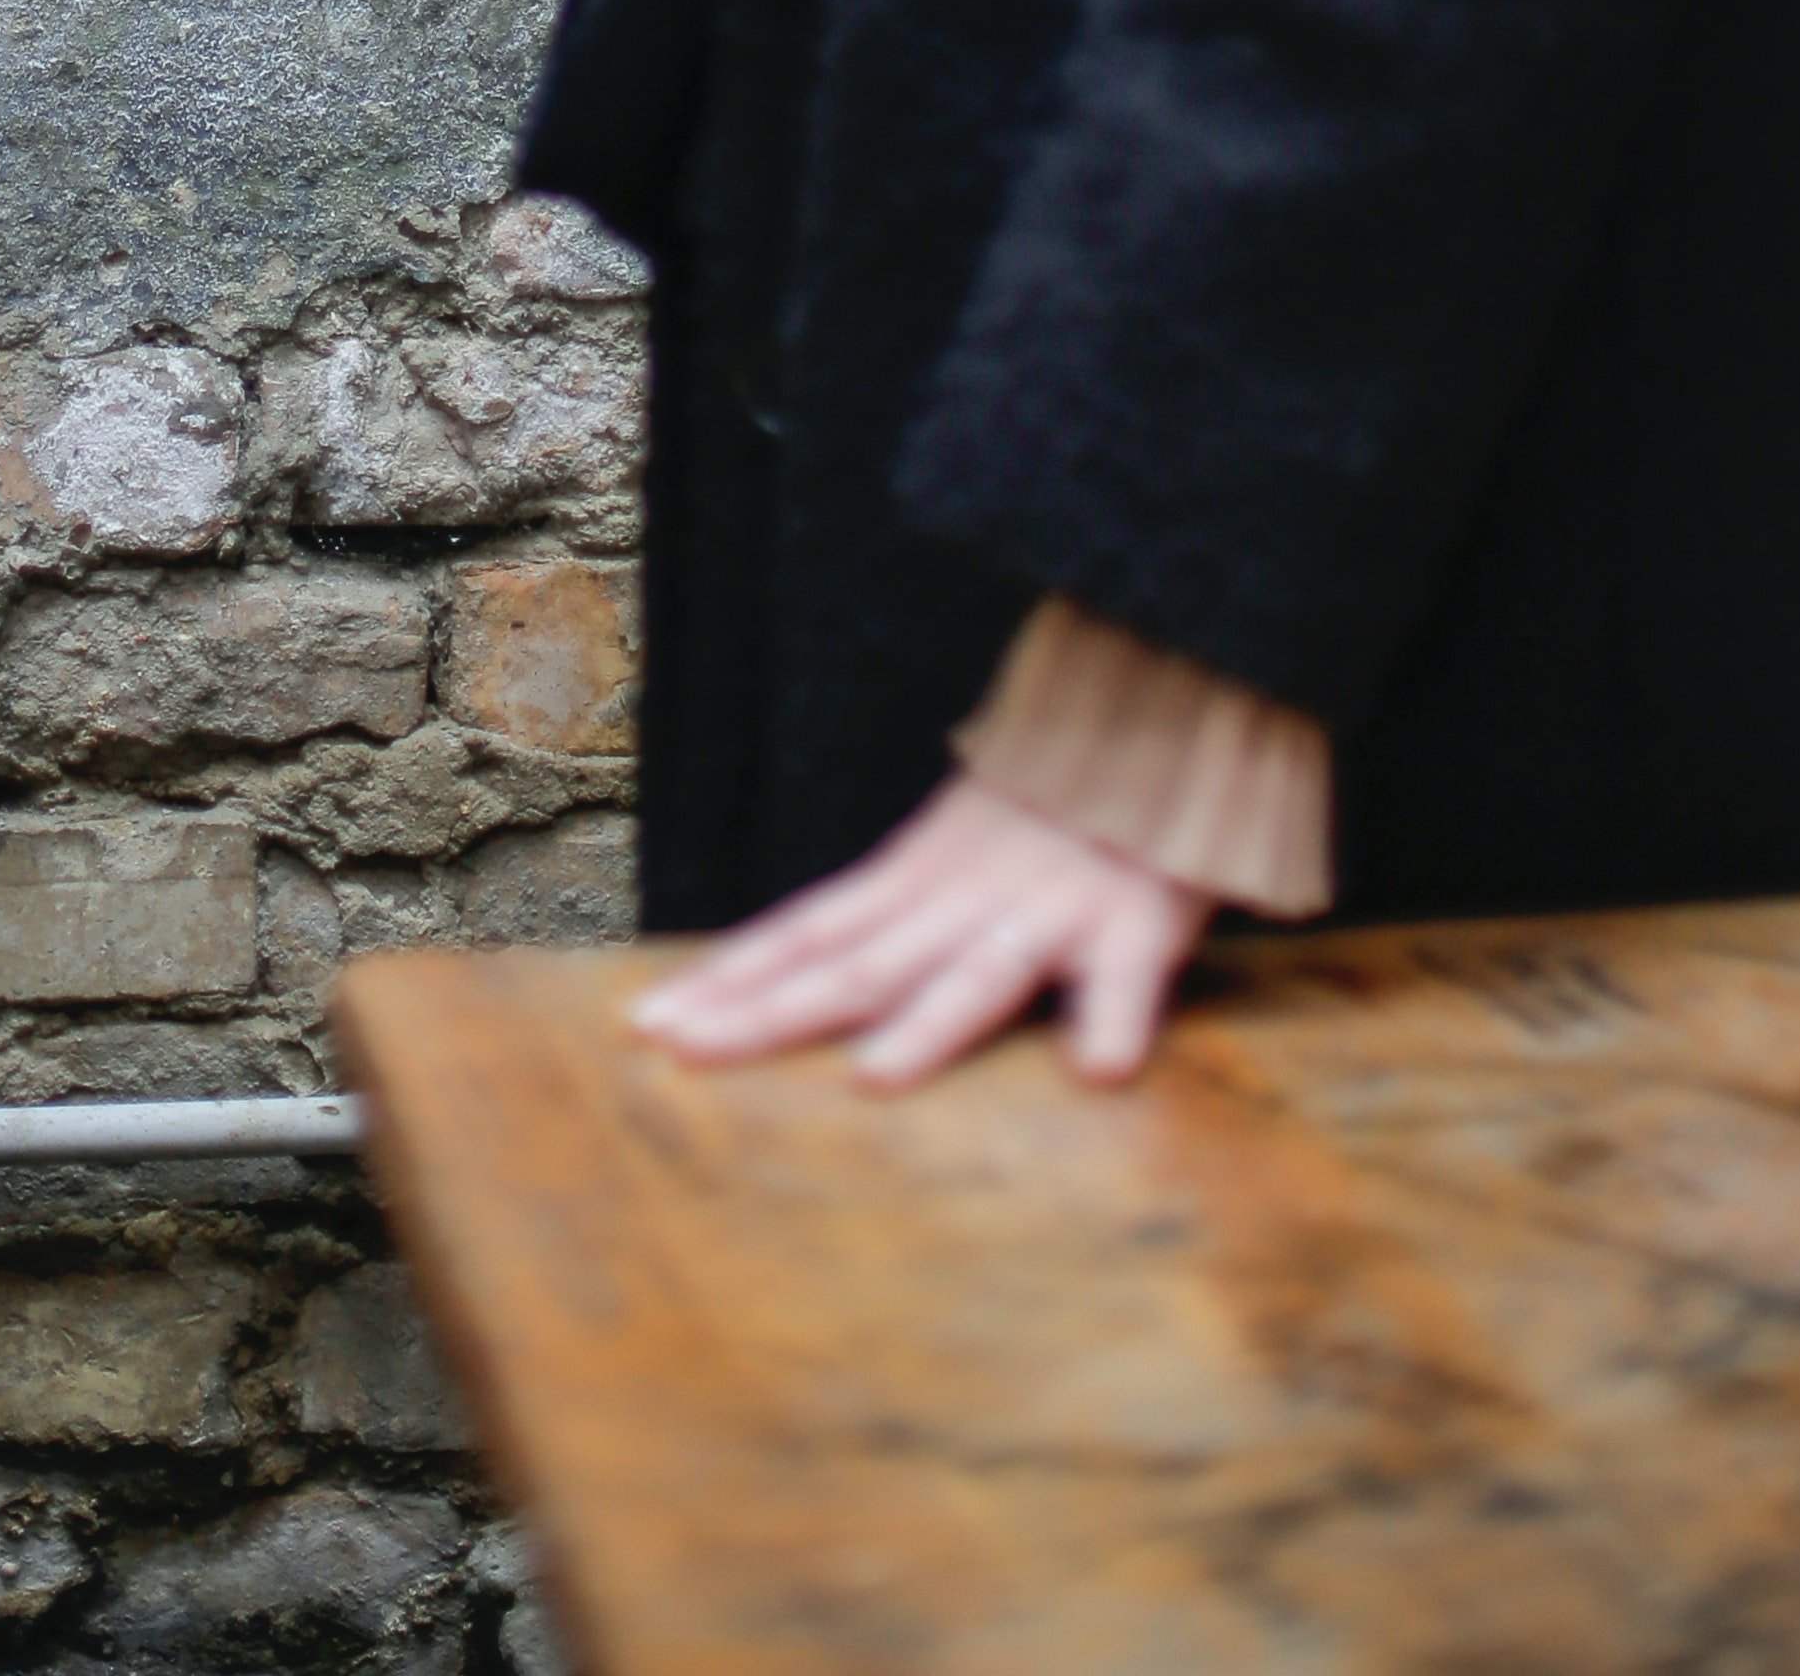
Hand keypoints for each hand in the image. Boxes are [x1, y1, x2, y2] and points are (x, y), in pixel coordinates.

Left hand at [626, 777, 1214, 1090]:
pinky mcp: (1138, 924)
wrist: (1151, 723)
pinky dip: (1113, 1018)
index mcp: (915, 881)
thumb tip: (788, 975)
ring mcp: (1048, 910)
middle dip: (769, 1011)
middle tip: (686, 1052)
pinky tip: (1098, 1068)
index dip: (730, 980)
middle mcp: (962, 897)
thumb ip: (885, 918)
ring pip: (980, 973)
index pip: (805, 935)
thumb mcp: (948, 852)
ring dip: (932, 1023)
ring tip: (877, 1076)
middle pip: (857, 964)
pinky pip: (1129, 979)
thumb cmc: (1046, 812)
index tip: (648, 1026)